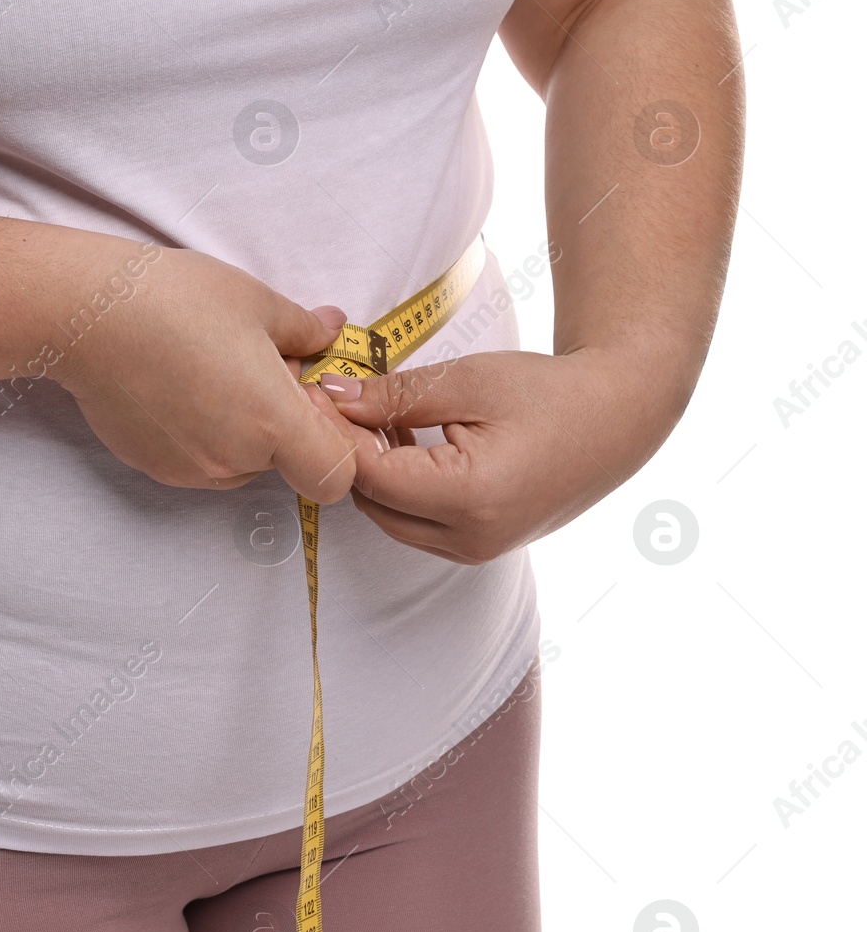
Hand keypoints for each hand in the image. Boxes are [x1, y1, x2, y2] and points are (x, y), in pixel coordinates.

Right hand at [52, 249, 384, 503]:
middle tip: (255, 366)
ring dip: (241, 430)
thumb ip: (304, 328)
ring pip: (240, 463)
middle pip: (285, 464)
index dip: (336, 444)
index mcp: (272, 422)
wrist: (86, 314)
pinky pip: (197, 459)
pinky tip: (176, 382)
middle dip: (282, 423)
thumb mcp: (257, 301)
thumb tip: (330, 331)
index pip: (336, 477)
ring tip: (210, 370)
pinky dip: (200, 432)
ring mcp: (189, 469)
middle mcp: (233, 459)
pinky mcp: (153, 466)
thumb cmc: (173, 299)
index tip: (313, 400)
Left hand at [322, 348, 667, 563]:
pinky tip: (402, 438)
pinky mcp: (479, 546)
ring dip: (372, 471)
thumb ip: (394, 394)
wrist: (618, 419)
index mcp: (470, 498)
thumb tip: (331, 396)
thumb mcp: (468, 381)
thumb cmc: (551, 393)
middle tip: (334, 402)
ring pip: (388, 517)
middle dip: (347, 453)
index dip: (333, 432)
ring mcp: (477, 550)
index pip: (369, 474)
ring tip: (372, 414)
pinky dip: (399, 485)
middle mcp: (471, 538)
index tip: (313, 394)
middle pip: (372, 502)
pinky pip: (416, 522)